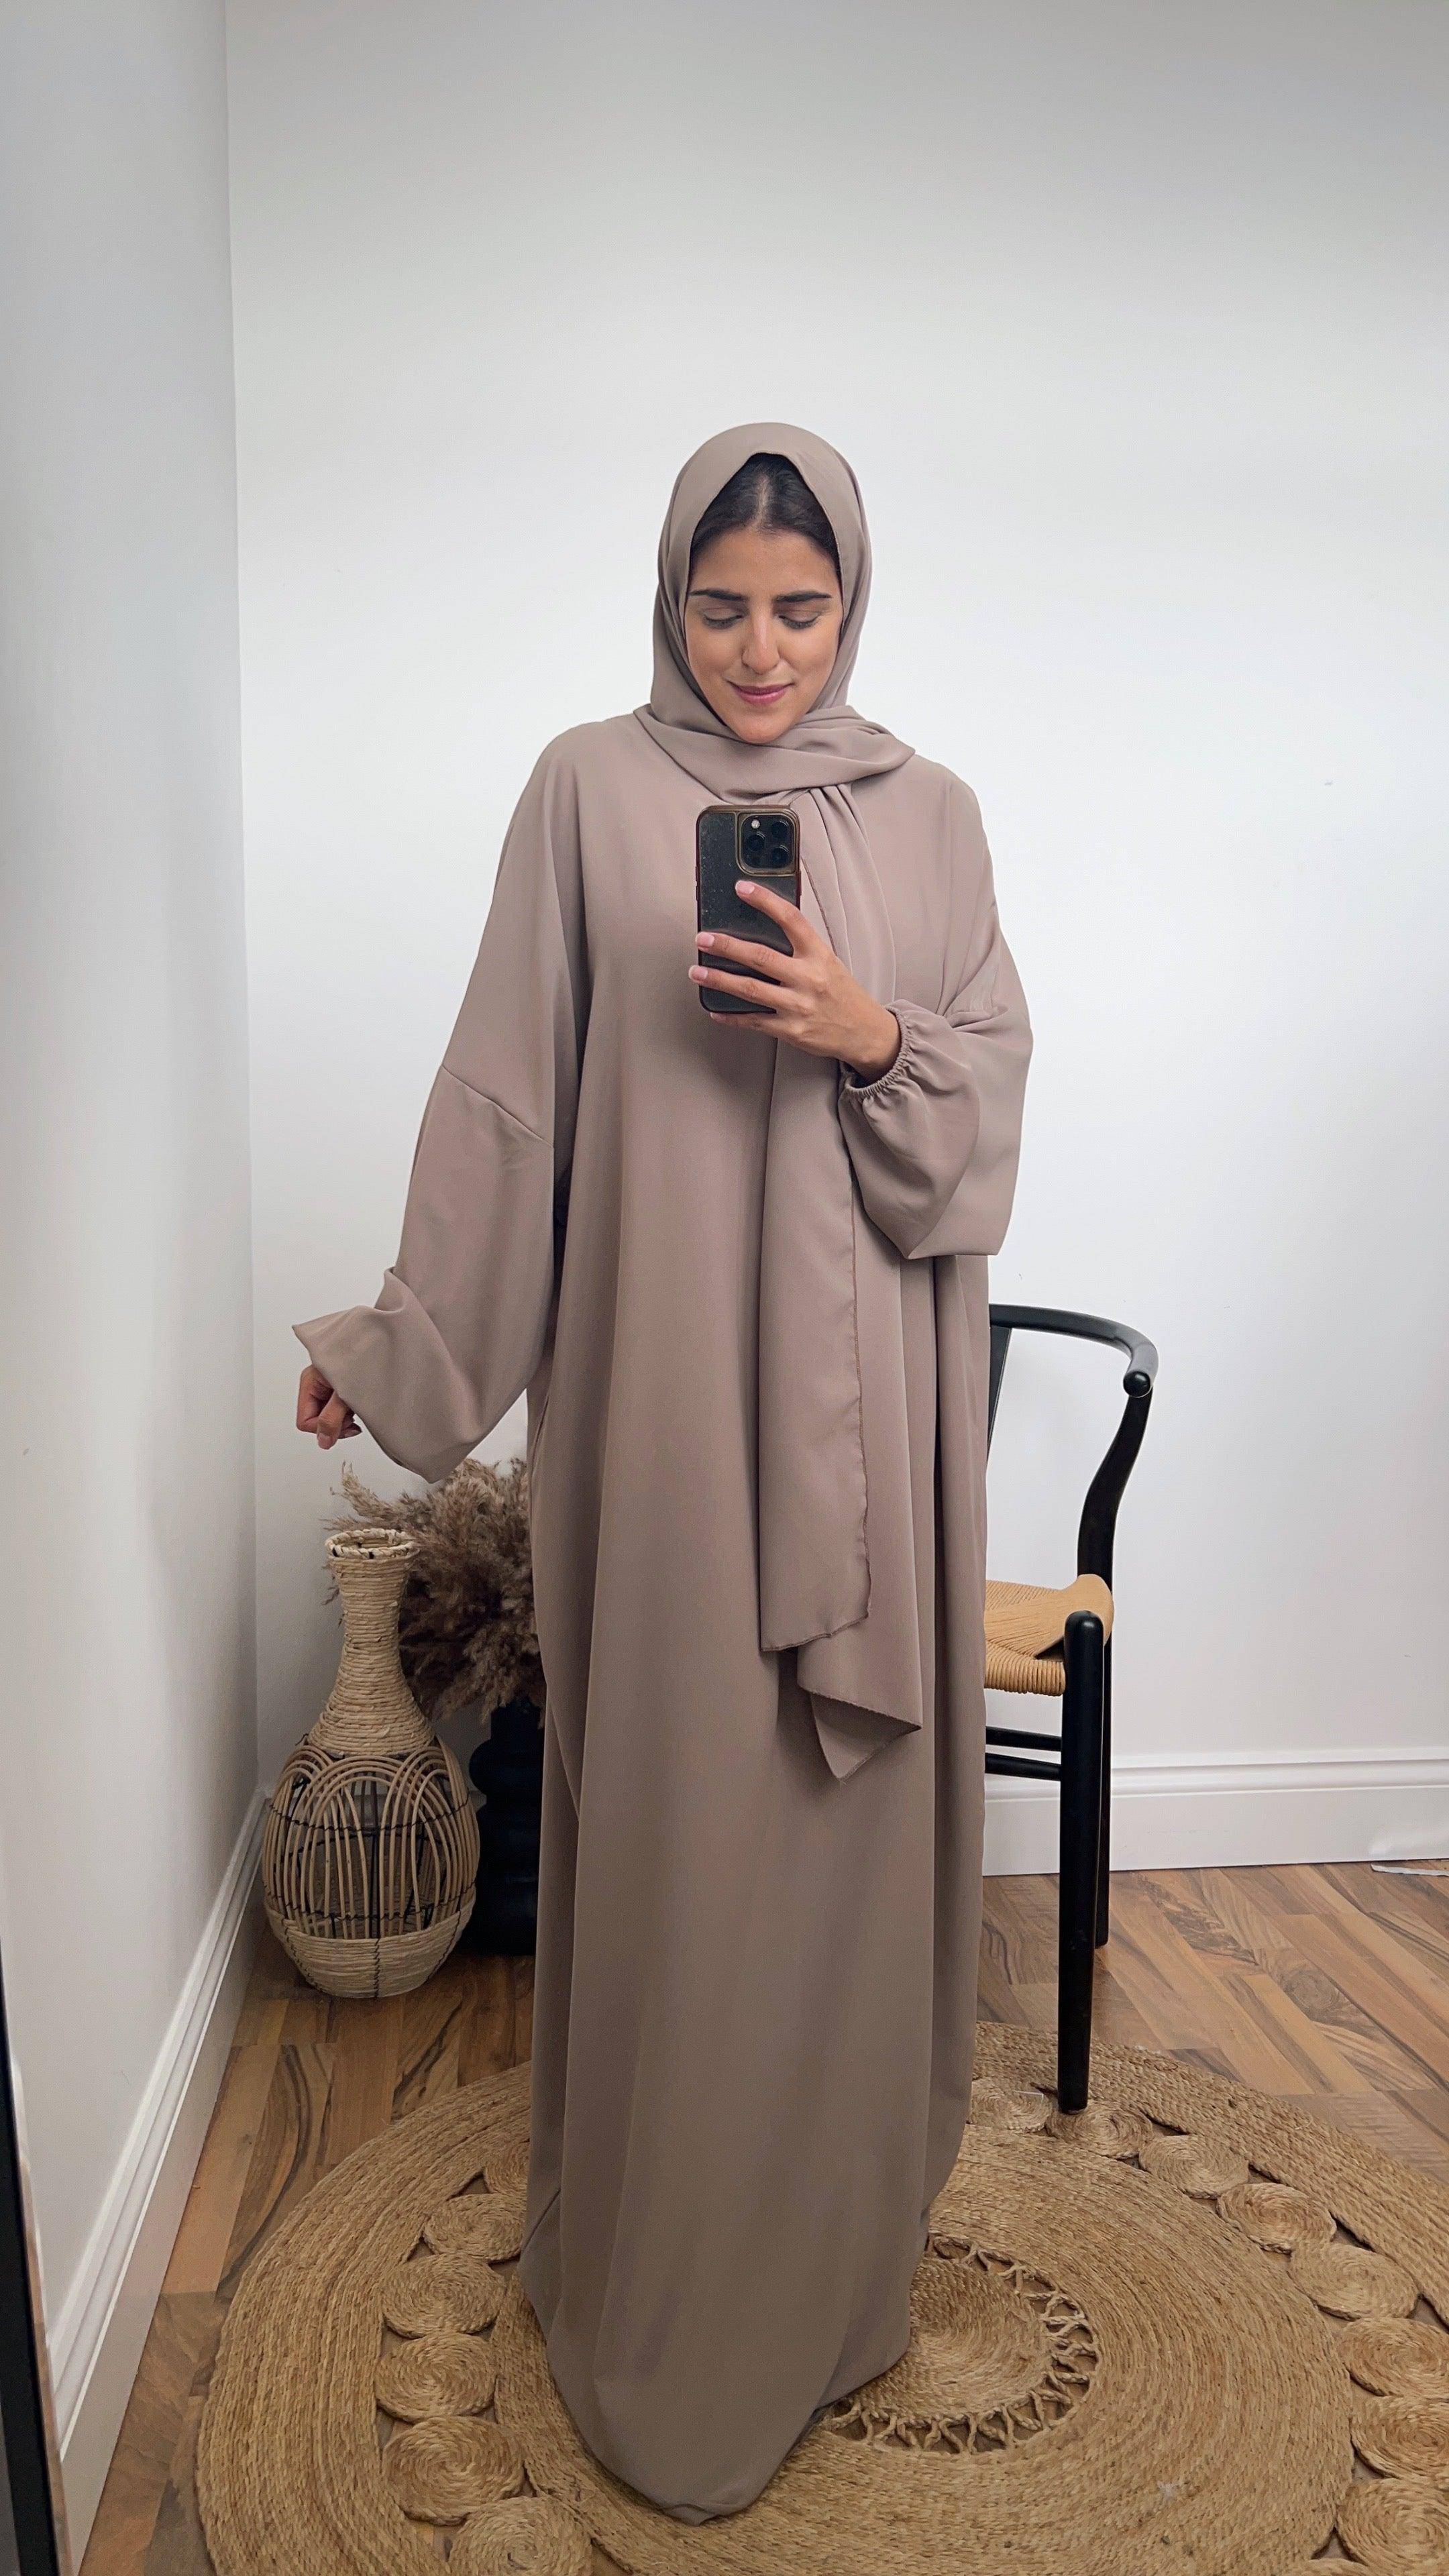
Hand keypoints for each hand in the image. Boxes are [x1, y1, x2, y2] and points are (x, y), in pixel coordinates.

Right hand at [297, 1363, 359, 1448]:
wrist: (380, 1350)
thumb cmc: (362, 1362)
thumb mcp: (343, 1394)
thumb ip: (331, 1419)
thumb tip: (323, 1442)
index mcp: (309, 1383)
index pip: (305, 1421)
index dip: (323, 1427)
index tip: (341, 1422)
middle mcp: (316, 1386)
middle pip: (316, 1422)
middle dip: (335, 1424)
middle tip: (351, 1415)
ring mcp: (328, 1390)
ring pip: (328, 1419)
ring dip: (344, 1420)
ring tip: (356, 1406)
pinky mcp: (340, 1393)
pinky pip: (338, 1414)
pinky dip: (349, 1415)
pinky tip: (358, 1407)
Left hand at [689, 878, 901, 1078]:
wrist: (864, 1032)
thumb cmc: (843, 994)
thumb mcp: (828, 962)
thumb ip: (801, 947)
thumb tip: (765, 928)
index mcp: (818, 955)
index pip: (791, 919)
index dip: (765, 901)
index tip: (742, 888)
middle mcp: (808, 978)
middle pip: (760, 956)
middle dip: (726, 946)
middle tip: (703, 939)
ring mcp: (798, 1006)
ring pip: (750, 989)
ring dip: (719, 980)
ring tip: (697, 972)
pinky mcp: (791, 1030)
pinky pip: (754, 1021)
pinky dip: (731, 1016)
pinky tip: (715, 1009)